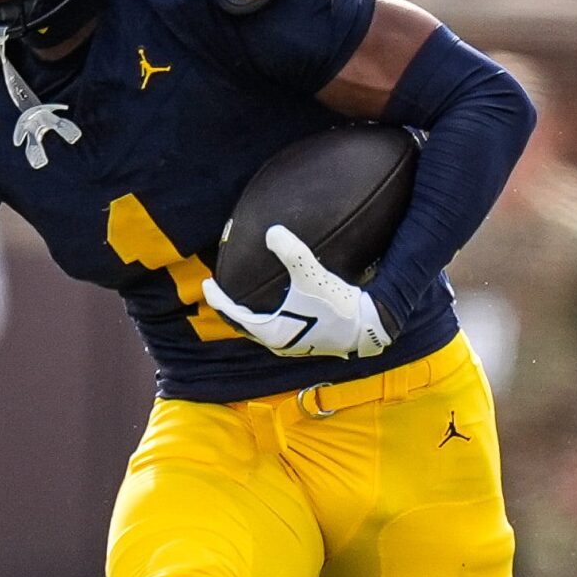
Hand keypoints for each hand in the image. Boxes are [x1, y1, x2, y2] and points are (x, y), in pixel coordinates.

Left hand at [201, 226, 391, 359]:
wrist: (369, 326)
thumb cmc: (339, 305)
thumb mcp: (313, 276)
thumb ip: (292, 252)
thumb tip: (272, 231)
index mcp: (271, 331)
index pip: (233, 314)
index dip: (217, 298)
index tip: (207, 284)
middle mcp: (278, 343)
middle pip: (244, 325)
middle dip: (231, 309)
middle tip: (221, 291)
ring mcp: (292, 345)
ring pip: (260, 330)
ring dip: (249, 316)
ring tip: (243, 299)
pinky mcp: (306, 343)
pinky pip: (276, 330)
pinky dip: (267, 318)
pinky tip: (275, 306)